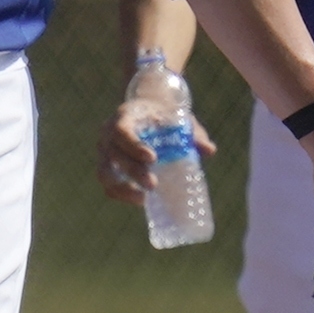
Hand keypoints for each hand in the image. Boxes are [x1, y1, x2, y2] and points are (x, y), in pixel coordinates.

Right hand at [96, 99, 210, 203]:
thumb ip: (194, 134)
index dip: (134, 146)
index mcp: (125, 116)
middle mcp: (108, 134)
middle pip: (114, 155)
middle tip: (153, 185)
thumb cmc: (167, 116)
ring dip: (123, 188)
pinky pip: (109, 185)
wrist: (150, 112)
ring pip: (105, 173)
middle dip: (133, 172)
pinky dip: (122, 195)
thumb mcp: (181, 120)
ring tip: (143, 200)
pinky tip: (141, 200)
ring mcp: (105, 151)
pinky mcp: (108, 167)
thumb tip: (209, 151)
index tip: (153, 159)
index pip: (122, 131)